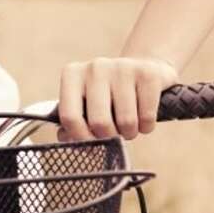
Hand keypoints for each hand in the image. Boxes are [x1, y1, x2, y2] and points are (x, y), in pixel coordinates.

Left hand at [56, 56, 179, 140]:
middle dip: (109, 137)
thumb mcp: (85, 102)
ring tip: (128, 126)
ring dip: (129, 133)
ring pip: (126, 122)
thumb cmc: (108, 94)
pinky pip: (147, 117)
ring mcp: (122, 68)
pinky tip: (143, 117)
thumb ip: (73, 121)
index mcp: (72, 74)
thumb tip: (65, 139)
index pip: (69, 117)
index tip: (92, 145)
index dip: (81, 139)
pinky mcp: (148, 74)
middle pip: (99, 122)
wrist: (143, 68)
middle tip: (114, 133)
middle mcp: (95, 67)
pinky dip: (146, 126)